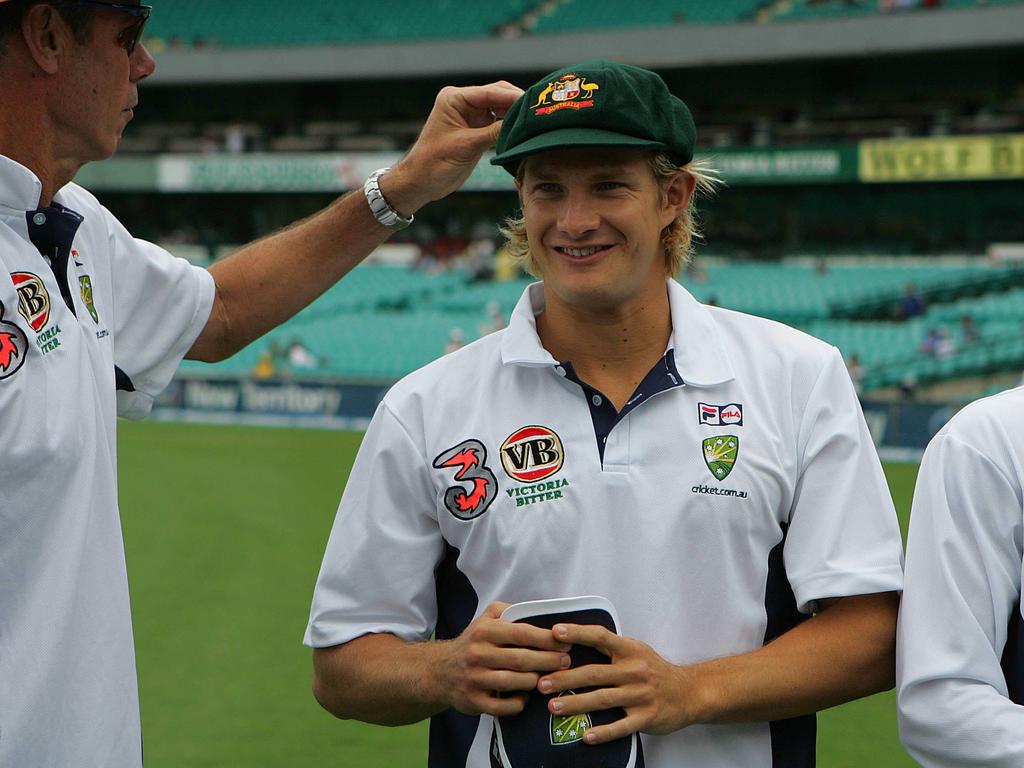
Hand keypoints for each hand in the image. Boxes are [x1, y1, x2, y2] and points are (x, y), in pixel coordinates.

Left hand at [380, 81, 523, 214]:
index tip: (533, 104)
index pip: (489, 92)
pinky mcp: (476, 130)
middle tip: (539, 114)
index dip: (513, 97)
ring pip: (501, 109)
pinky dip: (510, 128)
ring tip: (534, 124)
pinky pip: (498, 124)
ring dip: (515, 117)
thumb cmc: (433, 163)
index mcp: (454, 99)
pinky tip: (522, 133)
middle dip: (517, 104)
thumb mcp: (465, 146)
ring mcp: (470, 116)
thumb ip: (493, 132)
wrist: (421, 182)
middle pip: (498, 96)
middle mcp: (463, 103)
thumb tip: (519, 123)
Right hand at [433, 602, 571, 717]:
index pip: (521, 633)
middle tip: (566, 661)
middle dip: (548, 660)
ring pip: (514, 682)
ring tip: (550, 678)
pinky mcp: (473, 701)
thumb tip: (538, 611)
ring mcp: (474, 679)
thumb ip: (509, 611)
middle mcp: (477, 654)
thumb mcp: (486, 619)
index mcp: (484, 631)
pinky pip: (503, 706)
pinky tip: (526, 696)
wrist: (440, 671)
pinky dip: (519, 703)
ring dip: (536, 681)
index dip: (546, 639)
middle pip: (521, 659)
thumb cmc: (473, 643)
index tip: (565, 642)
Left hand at [536, 623, 696, 744]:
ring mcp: (641, 695)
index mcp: (630, 650)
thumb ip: (611, 646)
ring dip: (576, 703)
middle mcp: (635, 670)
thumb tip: (574, 640)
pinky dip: (603, 732)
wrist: (689, 692)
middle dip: (566, 678)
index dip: (578, 633)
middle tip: (541, 683)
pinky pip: (622, 726)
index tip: (555, 632)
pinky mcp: (647, 717)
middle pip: (595, 673)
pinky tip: (586, 736)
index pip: (600, 637)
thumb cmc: (655, 670)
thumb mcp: (636, 650)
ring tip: (554, 707)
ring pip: (603, 699)